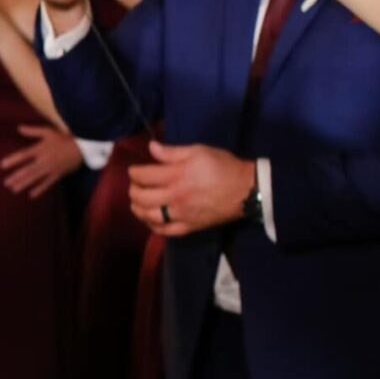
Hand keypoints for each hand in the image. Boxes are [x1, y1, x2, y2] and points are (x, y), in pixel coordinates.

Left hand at [0, 125, 83, 197]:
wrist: (82, 147)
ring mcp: (50, 169)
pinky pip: (47, 183)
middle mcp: (43, 160)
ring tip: (14, 189)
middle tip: (6, 183)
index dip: (13, 160)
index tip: (2, 165)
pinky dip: (40, 189)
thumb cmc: (63, 138)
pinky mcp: (57, 175)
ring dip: (24, 184)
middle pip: (28, 170)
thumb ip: (32, 131)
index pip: (23, 155)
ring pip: (35, 178)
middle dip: (16, 177)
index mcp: (40, 149)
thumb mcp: (47, 132)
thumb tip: (18, 128)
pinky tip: (31, 195)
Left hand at [128, 142, 254, 236]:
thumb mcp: (199, 151)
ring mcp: (181, 215)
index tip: (134, 170)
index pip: (143, 176)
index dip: (133, 172)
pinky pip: (164, 231)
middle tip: (135, 185)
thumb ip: (172, 152)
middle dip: (133, 189)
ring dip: (137, 208)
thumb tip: (151, 147)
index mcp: (177, 176)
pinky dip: (152, 226)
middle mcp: (175, 197)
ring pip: (148, 216)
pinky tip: (149, 219)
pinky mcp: (189, 227)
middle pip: (141, 197)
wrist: (247, 190)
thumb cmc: (223, 167)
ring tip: (137, 201)